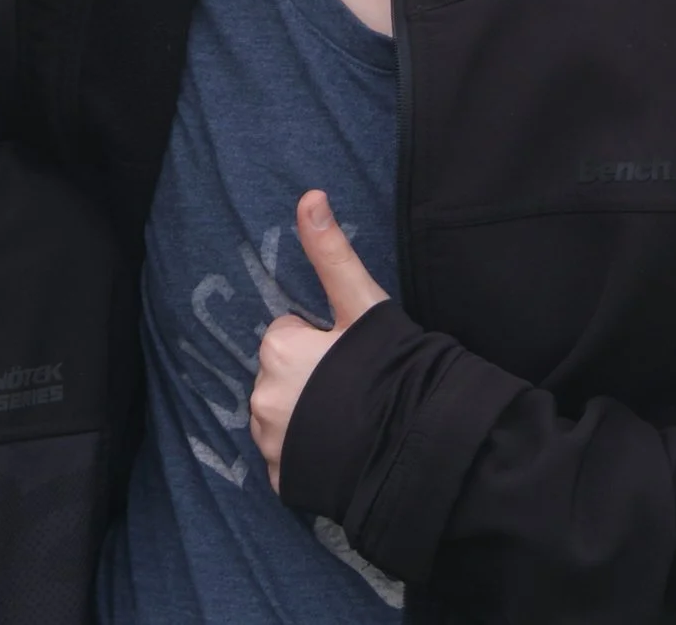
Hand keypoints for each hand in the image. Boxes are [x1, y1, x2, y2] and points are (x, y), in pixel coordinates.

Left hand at [252, 189, 391, 492]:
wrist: (414, 448)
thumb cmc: (390, 369)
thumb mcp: (363, 304)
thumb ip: (331, 252)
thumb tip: (309, 194)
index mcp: (277, 350)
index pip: (290, 336)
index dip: (322, 343)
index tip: (351, 356)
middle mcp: (261, 398)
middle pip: (284, 377)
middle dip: (311, 380)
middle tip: (355, 389)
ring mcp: (270, 444)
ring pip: (283, 418)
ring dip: (308, 418)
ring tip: (354, 421)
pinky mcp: (284, 480)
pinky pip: (289, 458)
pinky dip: (309, 455)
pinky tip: (343, 451)